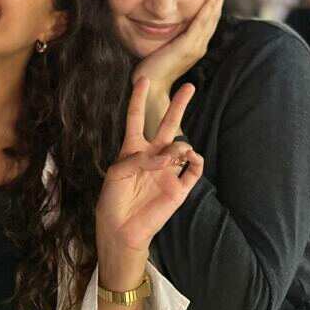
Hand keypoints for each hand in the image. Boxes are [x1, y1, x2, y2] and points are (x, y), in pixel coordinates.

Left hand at [95, 77, 203, 288]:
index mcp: (132, 150)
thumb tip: (167, 156)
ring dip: (178, 146)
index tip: (143, 79)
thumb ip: (139, 159)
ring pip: (181, 146)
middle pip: (167, 124)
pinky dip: (196, 160)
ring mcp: (167, 171)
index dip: (138, 99)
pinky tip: (190, 158)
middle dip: (179, 105)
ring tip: (172, 156)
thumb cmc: (113, 201)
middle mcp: (152, 157)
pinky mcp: (179, 187)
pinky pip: (195, 169)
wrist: (122, 230)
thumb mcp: (117, 173)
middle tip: (190, 86)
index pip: (135, 118)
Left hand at [133, 0, 231, 135]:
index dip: (215, 3)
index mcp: (195, 46)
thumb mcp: (165, 48)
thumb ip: (171, 38)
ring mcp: (195, 46)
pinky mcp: (187, 46)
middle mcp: (199, 45)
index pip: (209, 20)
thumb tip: (169, 25)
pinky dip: (208, 8)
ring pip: (211, 17)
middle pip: (214, 16)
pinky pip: (201, 23)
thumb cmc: (153, 69)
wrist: (150, 87)